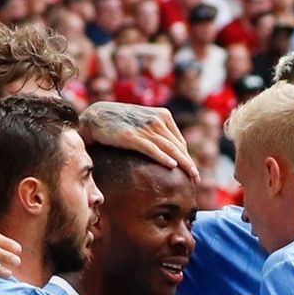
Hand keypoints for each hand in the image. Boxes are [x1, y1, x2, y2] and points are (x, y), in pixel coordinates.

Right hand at [79, 102, 199, 181]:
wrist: (97, 117)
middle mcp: (157, 120)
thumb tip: (168, 152)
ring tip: (191, 177)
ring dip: (183, 164)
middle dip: (189, 163)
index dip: (187, 157)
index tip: (193, 170)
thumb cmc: (120, 123)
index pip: (179, 141)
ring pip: (169, 148)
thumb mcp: (143, 124)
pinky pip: (152, 149)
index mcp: (163, 115)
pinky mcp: (132, 136)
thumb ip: (156, 134)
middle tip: (196, 179)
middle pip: (178, 146)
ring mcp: (145, 127)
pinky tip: (172, 167)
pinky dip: (163, 158)